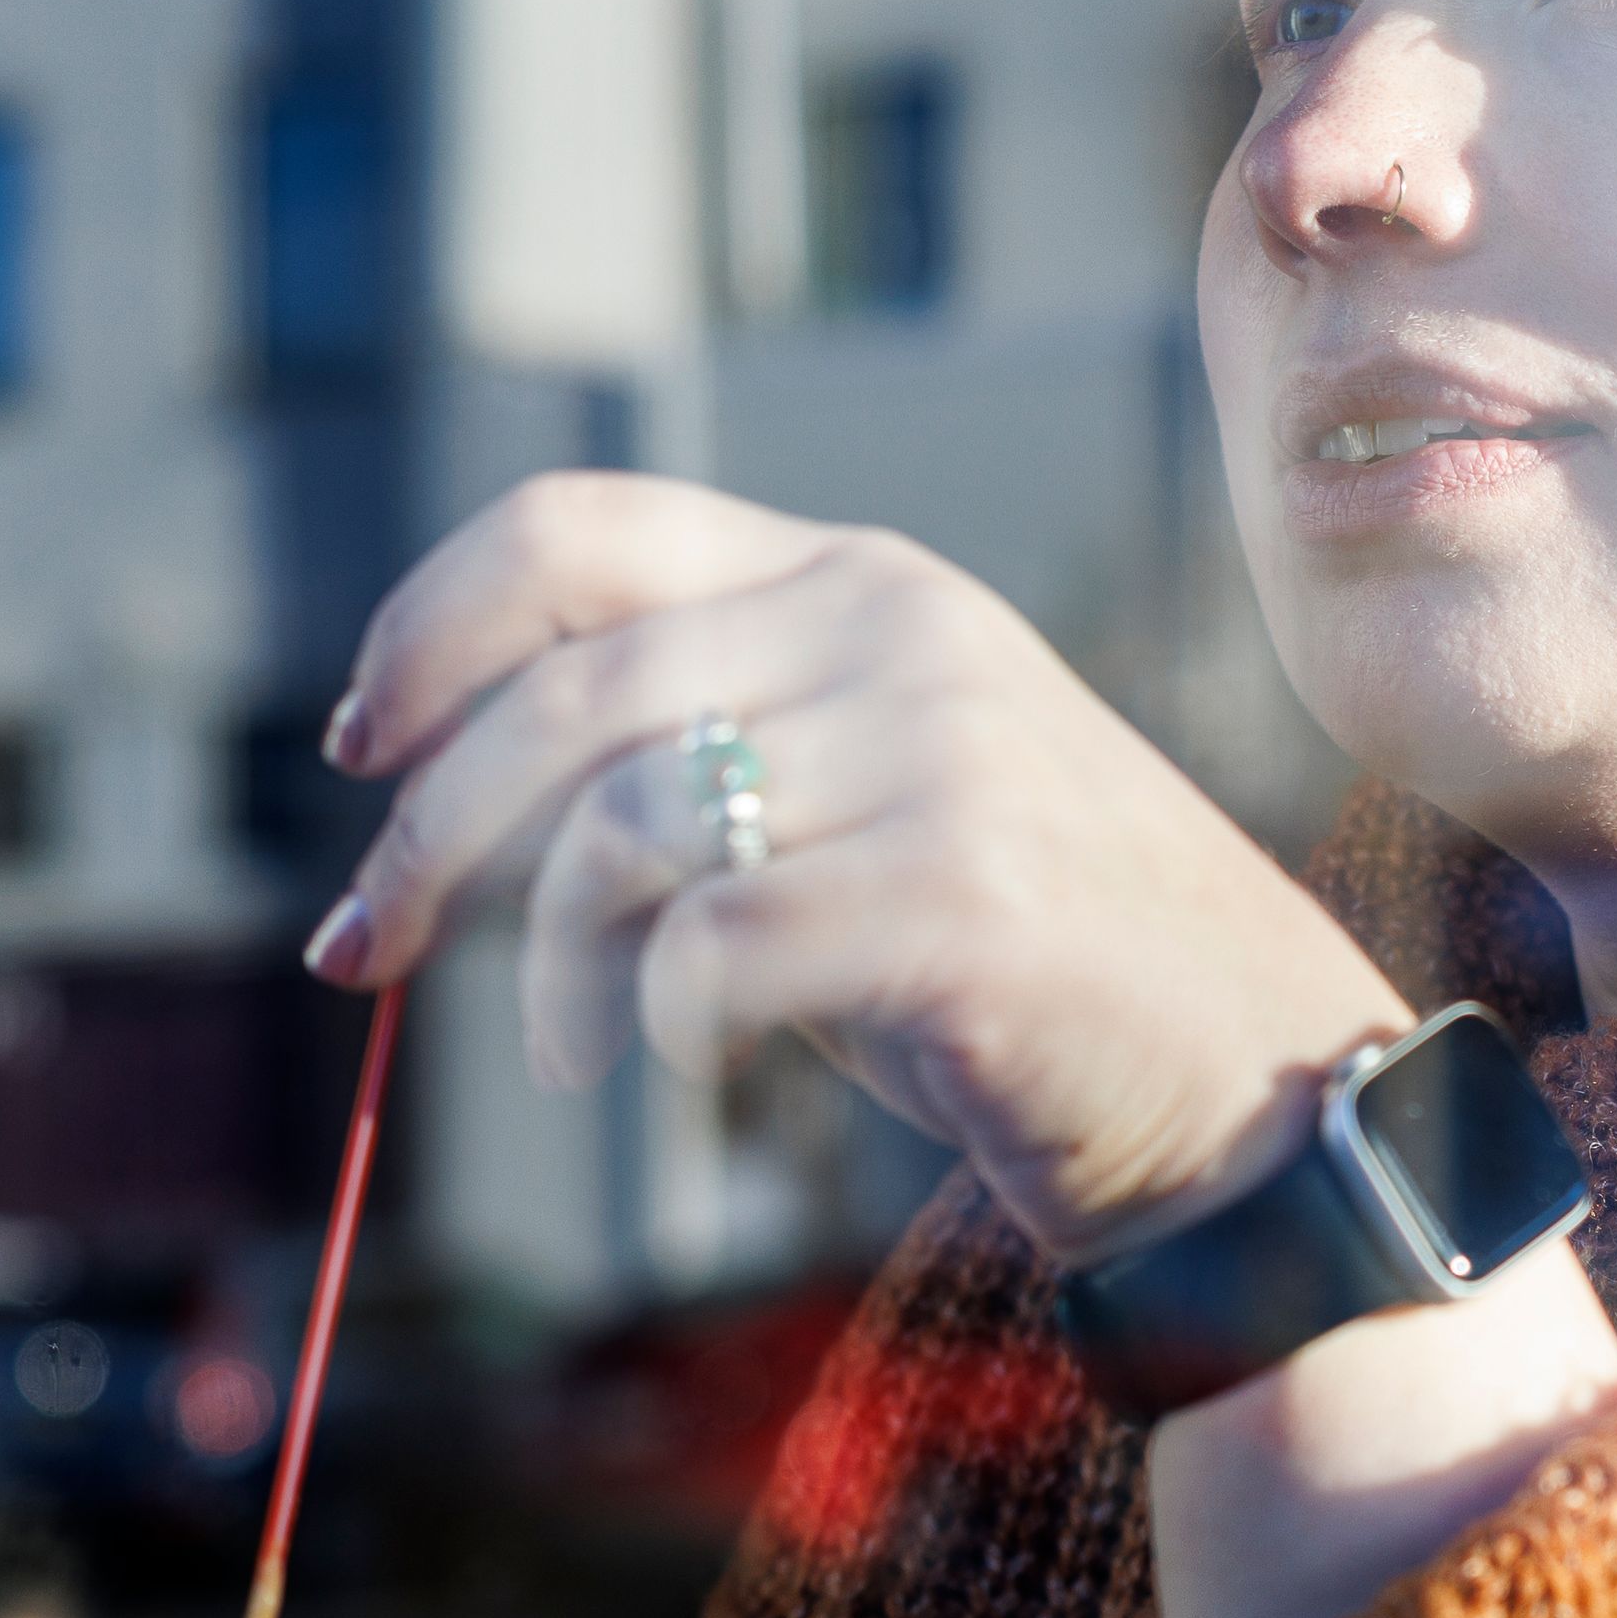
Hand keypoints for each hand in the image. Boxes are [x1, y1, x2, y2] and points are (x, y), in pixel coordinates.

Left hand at [305, 475, 1405, 1264]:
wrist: (1255, 1085)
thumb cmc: (1021, 964)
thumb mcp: (862, 799)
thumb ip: (700, 748)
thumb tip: (428, 792)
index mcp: (859, 579)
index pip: (574, 532)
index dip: (429, 629)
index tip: (361, 748)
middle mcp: (897, 632)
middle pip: (565, 694)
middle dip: (427, 833)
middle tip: (366, 946)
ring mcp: (944, 754)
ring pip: (624, 828)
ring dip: (546, 961)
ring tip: (565, 1048)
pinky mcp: (966, 896)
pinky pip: (713, 945)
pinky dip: (649, 1018)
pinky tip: (664, 1060)